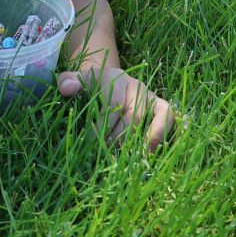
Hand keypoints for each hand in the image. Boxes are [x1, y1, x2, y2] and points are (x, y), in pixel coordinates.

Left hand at [58, 62, 175, 150]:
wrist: (109, 79)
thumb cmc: (92, 85)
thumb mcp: (78, 80)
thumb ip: (68, 81)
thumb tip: (66, 89)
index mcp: (116, 80)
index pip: (113, 105)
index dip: (103, 125)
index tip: (92, 142)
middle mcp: (137, 87)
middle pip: (135, 115)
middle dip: (121, 137)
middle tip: (107, 153)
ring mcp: (152, 96)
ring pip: (156, 117)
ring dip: (146, 139)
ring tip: (132, 157)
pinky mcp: (162, 106)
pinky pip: (170, 117)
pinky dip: (164, 133)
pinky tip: (152, 152)